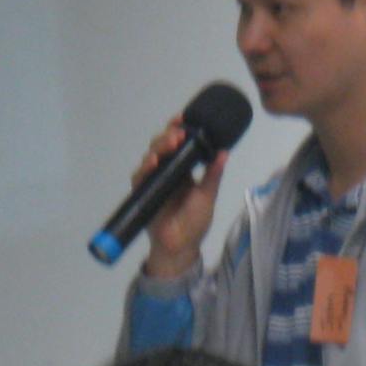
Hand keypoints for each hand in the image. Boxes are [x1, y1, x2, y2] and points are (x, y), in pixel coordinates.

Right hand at [131, 114, 228, 278]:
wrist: (180, 247)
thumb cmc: (195, 222)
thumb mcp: (207, 196)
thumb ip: (213, 175)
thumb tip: (225, 152)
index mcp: (184, 168)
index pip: (180, 143)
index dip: (180, 128)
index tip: (185, 118)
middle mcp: (168, 170)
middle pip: (163, 144)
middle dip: (170, 135)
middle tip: (179, 133)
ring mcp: (154, 179)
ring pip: (152, 155)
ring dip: (160, 146)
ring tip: (171, 143)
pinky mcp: (143, 191)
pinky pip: (141, 175)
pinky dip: (145, 166)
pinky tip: (153, 162)